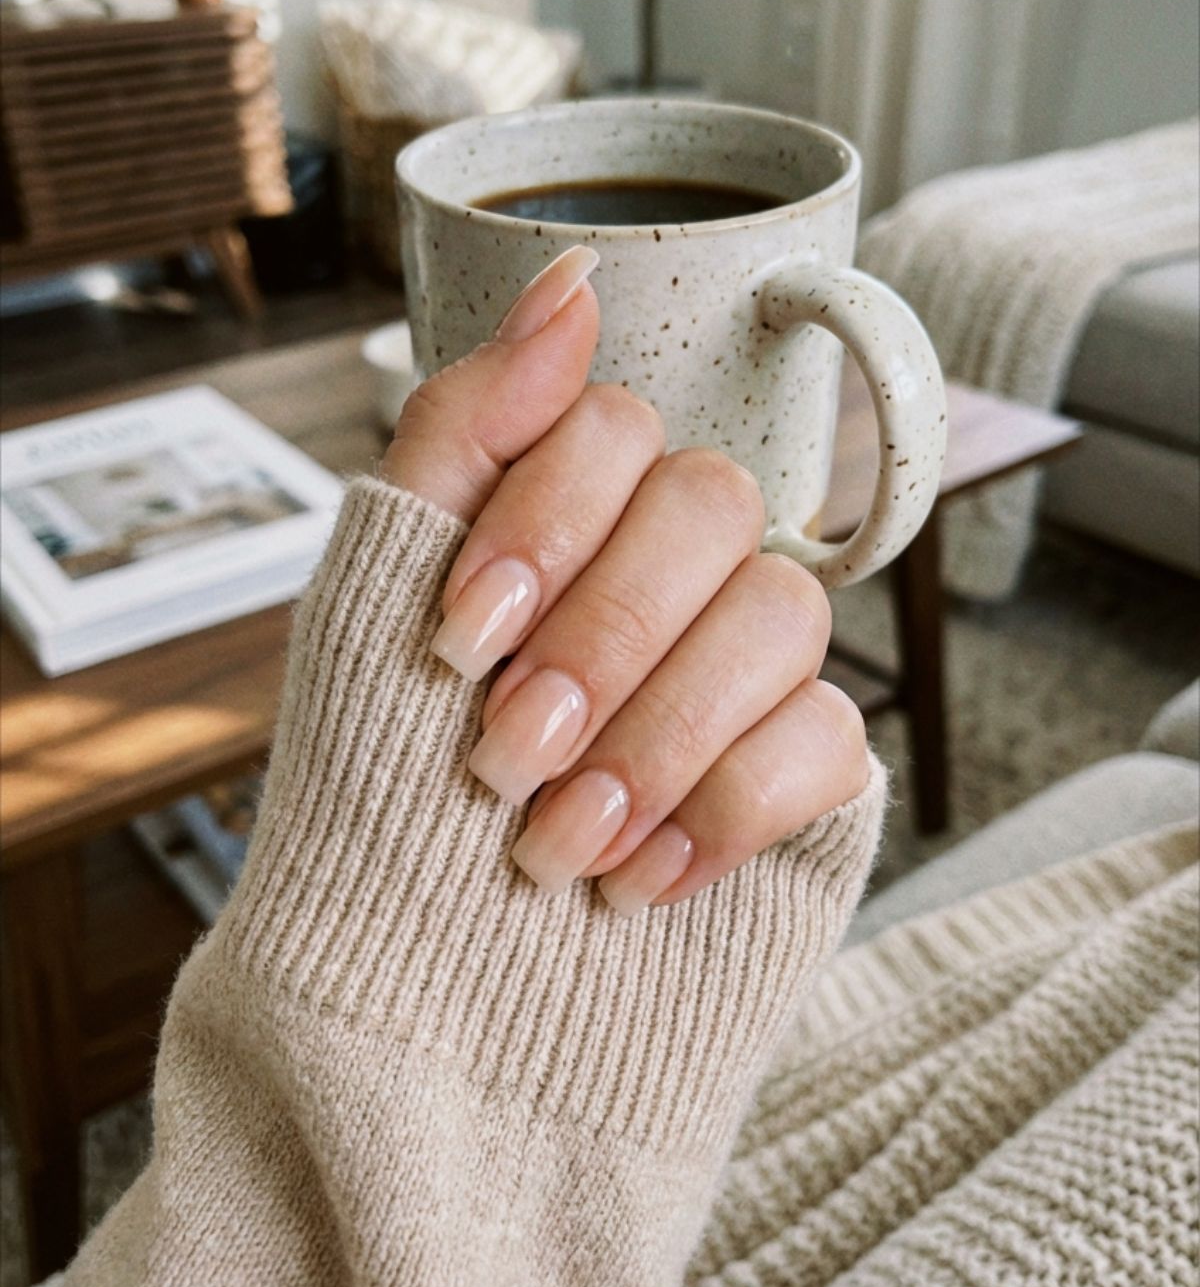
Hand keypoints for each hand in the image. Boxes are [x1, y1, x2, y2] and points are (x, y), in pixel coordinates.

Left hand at [382, 246, 869, 914]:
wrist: (417, 1013)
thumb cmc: (376, 805)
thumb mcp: (374, 602)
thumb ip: (466, 430)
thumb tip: (575, 273)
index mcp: (566, 526)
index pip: (620, 428)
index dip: (547, 521)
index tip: (459, 639)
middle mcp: (666, 583)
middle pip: (715, 506)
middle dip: (599, 638)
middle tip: (502, 757)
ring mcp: (742, 679)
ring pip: (783, 614)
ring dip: (652, 736)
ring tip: (553, 844)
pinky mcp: (802, 781)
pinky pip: (828, 737)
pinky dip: (718, 811)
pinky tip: (634, 878)